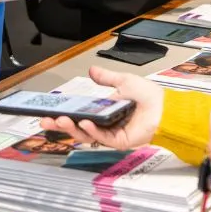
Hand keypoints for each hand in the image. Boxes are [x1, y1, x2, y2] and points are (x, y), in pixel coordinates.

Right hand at [39, 65, 163, 148]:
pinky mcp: (118, 142)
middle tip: (46, 120)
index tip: (50, 111)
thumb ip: (106, 78)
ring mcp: (111, 133)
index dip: (65, 112)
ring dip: (72, 128)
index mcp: (104, 109)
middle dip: (61, 124)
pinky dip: (91, 131)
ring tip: (62, 120)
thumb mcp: (122, 81)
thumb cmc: (147, 95)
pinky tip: (85, 124)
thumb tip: (92, 70)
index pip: (79, 112)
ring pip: (86, 134)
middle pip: (78, 126)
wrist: (164, 108)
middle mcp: (105, 123)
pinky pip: (101, 138)